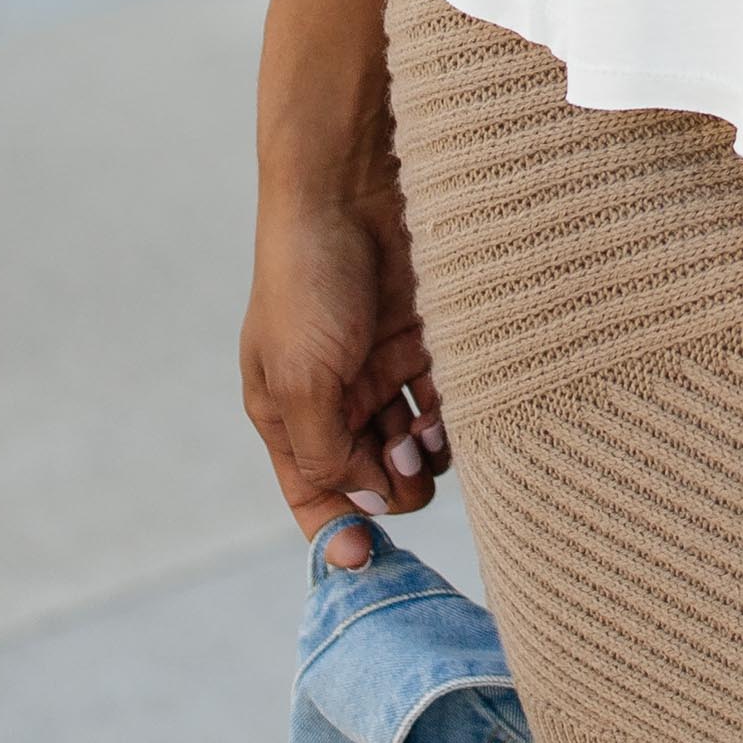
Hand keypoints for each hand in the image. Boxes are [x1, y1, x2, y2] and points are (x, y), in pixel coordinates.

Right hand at [243, 160, 447, 562]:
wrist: (351, 184)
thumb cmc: (307, 280)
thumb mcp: (299, 380)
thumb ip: (326, 454)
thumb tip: (364, 512)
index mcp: (287, 412)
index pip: (313, 493)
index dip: (337, 531)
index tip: (365, 558)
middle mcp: (336, 397)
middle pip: (373, 477)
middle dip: (391, 484)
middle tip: (401, 458)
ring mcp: (383, 368)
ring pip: (418, 446)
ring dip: (427, 454)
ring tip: (425, 428)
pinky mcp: (427, 339)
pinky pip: (450, 401)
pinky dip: (456, 416)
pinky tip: (450, 405)